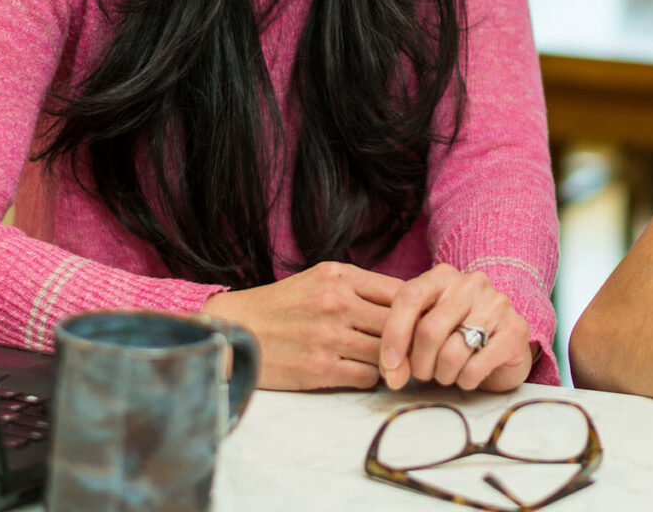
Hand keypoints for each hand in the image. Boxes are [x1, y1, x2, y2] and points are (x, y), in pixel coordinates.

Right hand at [202, 261, 401, 390]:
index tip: (418, 321)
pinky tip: (359, 371)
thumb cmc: (281, 306)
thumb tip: (406, 303)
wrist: (235, 331)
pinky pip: (367, 377)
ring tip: (386, 361)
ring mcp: (328, 337)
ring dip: (390, 360)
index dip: (415, 309)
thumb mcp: (318, 279)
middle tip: (413, 347)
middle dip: (409, 338)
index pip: (401, 292)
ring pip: (387, 353)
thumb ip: (358, 287)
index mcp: (339, 276)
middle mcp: (336, 303)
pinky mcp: (319, 369)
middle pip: (399, 324)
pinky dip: (370, 377)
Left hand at [379, 264, 532, 392]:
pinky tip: (468, 375)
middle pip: (429, 330)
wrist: (504, 347)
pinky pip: (475, 368)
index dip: (393, 334)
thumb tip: (392, 374)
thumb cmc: (456, 337)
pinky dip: (465, 381)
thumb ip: (403, 344)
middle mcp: (472, 284)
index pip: (409, 296)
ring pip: (451, 353)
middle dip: (419, 364)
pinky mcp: (516, 330)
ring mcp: (497, 304)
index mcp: (443, 276)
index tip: (389, 366)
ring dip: (442, 375)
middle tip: (424, 373)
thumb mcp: (425, 330)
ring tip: (448, 372)